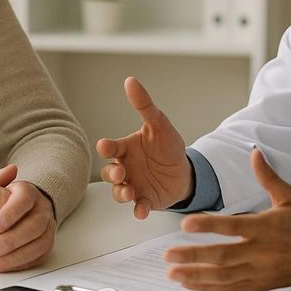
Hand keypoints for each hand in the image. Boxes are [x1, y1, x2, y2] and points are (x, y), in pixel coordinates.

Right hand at [0, 164, 15, 269]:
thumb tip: (15, 169)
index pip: (14, 203)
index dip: (21, 212)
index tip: (24, 216)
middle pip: (11, 226)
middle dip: (20, 231)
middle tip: (27, 234)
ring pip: (4, 245)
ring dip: (13, 248)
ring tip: (18, 245)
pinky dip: (4, 260)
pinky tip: (6, 256)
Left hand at [0, 180, 56, 272]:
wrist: (10, 213)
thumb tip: (11, 169)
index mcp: (28, 192)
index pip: (25, 199)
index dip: (11, 212)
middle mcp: (42, 208)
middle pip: (35, 224)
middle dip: (13, 239)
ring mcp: (47, 227)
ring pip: (41, 242)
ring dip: (18, 255)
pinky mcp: (46, 243)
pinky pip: (40, 255)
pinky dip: (23, 263)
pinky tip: (6, 265)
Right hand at [96, 77, 191, 218]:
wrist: (185, 170)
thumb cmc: (167, 146)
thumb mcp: (159, 124)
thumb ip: (144, 105)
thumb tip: (130, 80)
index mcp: (126, 149)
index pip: (110, 148)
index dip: (106, 147)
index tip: (105, 146)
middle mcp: (125, 168)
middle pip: (110, 173)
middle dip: (112, 174)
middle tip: (121, 173)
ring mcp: (133, 185)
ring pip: (119, 192)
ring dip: (121, 193)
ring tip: (129, 192)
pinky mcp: (145, 200)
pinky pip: (137, 207)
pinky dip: (137, 210)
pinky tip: (141, 210)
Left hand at [162, 149, 290, 290]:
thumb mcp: (289, 196)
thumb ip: (268, 176)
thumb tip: (254, 152)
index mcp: (267, 227)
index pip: (233, 226)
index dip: (208, 225)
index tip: (186, 224)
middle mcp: (262, 251)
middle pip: (223, 255)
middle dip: (194, 256)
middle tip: (169, 253)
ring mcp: (259, 270)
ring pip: (223, 276)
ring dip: (196, 275)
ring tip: (173, 272)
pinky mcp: (259, 283)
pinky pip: (230, 288)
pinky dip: (208, 287)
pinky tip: (190, 283)